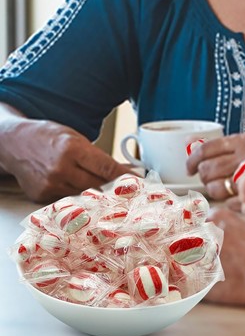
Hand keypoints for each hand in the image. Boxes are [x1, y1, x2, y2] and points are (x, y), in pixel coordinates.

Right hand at [0, 118, 128, 202]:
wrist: (15, 143)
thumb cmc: (49, 137)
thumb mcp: (75, 138)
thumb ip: (96, 155)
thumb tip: (122, 170)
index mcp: (73, 149)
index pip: (106, 167)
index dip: (125, 175)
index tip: (139, 180)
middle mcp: (61, 168)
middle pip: (97, 185)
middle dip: (114, 187)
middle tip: (128, 189)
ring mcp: (50, 185)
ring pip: (84, 195)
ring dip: (97, 194)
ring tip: (108, 191)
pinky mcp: (41, 196)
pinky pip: (67, 199)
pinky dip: (77, 196)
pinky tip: (82, 191)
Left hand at [185, 133, 244, 200]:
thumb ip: (217, 144)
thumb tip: (189, 140)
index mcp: (242, 141)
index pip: (206, 149)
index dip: (193, 160)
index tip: (190, 168)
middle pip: (207, 169)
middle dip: (204, 176)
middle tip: (210, 178)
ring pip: (214, 188)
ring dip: (214, 189)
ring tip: (222, 187)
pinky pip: (228, 203)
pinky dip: (227, 202)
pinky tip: (233, 197)